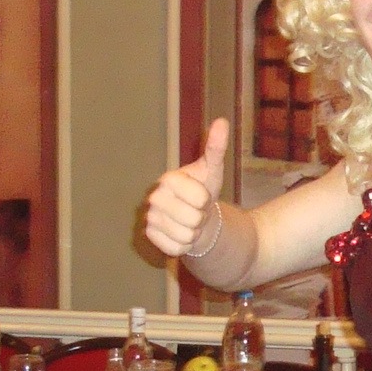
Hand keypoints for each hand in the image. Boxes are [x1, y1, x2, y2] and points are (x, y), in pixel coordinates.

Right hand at [144, 119, 228, 257]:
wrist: (193, 216)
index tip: (201, 196)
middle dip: (200, 218)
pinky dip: (184, 245)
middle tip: (195, 211)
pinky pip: (177, 248)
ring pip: (186, 236)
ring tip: (189, 222)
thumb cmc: (203, 191)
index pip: (200, 198)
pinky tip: (181, 234)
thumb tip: (221, 121)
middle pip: (193, 219)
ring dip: (193, 233)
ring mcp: (150, 218)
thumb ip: (216, 147)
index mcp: (168, 179)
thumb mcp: (212, 170)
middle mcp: (154, 197)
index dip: (206, 200)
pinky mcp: (150, 237)